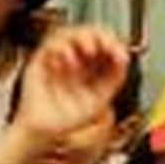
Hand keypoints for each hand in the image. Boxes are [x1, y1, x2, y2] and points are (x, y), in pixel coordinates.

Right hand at [14, 27, 129, 143]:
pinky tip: (69, 60)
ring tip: (89, 50)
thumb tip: (123, 58)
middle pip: (88, 32)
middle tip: (106, 46)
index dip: (114, 43)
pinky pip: (49, 44)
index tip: (120, 53)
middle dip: (100, 36)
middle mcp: (74, 60)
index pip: (104, 43)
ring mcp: (57, 60)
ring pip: (69, 32)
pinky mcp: (40, 62)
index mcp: (90, 66)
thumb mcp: (101, 98)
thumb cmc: (67, 119)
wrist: (46, 131)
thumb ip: (114, 78)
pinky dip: (61, 48)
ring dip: (81, 37)